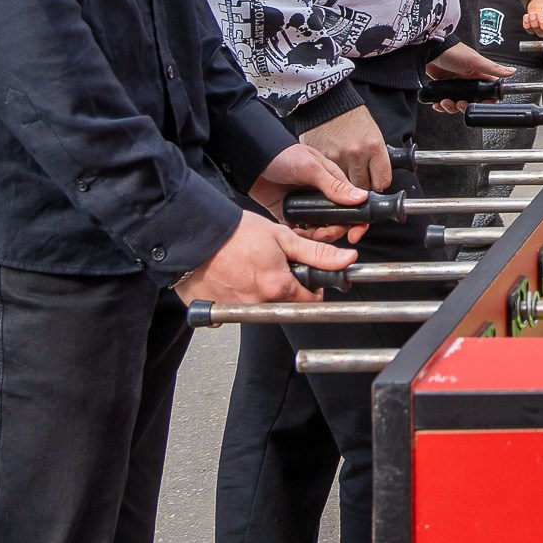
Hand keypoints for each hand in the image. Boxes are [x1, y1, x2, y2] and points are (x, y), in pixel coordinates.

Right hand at [175, 211, 353, 306]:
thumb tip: (347, 260)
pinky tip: (230, 278)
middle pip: (284, 303)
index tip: (307, 276)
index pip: (309, 299)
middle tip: (272, 265)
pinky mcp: (213, 310)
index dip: (312, 285)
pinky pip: (230, 310)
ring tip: (249, 267)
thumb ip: (318, 253)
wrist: (196, 233)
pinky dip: (233, 296)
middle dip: (285, 287)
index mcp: (277, 287)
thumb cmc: (236, 232)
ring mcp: (234, 310)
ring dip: (259, 291)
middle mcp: (257, 304)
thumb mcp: (283, 237)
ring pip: (259, 306)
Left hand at [248, 141, 369, 244]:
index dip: (358, 222)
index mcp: (334, 183)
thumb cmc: (282, 155)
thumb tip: (360, 198)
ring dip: (315, 237)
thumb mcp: (310, 168)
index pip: (355, 205)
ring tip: (303, 234)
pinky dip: (299, 237)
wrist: (252, 160)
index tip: (354, 235)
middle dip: (333, 232)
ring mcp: (307, 206)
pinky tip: (293, 233)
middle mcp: (323, 196)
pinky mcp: (291, 214)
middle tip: (320, 235)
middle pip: (339, 222)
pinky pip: (300, 232)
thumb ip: (334, 185)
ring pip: (320, 230)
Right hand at [301, 105, 391, 192]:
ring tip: (345, 170)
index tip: (376, 180)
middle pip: (363, 187)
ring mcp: (338, 158)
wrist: (328, 102)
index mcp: (374, 146)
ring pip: (345, 186)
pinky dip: (331, 176)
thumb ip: (376, 157)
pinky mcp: (321, 159)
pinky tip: (333, 167)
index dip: (379, 182)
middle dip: (362, 183)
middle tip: (359, 174)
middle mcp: (357, 154)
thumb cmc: (352, 117)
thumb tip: (378, 179)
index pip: (382, 181)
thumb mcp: (373, 133)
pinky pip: (329, 178)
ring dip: (346, 182)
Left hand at [423, 43, 513, 114]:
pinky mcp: (443, 87)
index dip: (485, 100)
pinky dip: (441, 105)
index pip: (487, 92)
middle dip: (464, 106)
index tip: (480, 103)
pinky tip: (438, 103)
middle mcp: (467, 81)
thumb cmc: (452, 52)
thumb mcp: (475, 61)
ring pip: (457, 103)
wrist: (429, 51)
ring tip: (445, 103)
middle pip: (471, 101)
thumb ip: (493, 68)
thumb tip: (512, 71)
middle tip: (459, 103)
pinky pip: (445, 101)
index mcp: (478, 74)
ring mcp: (455, 85)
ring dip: (451, 107)